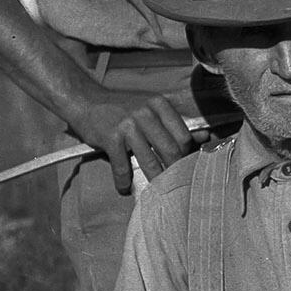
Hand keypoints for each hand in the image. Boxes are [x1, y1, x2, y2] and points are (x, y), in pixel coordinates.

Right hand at [69, 84, 193, 194]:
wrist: (85, 100)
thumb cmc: (122, 107)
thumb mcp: (151, 109)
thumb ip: (175, 123)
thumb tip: (205, 137)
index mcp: (160, 105)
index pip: (183, 135)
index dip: (186, 154)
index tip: (185, 165)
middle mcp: (145, 113)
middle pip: (170, 149)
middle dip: (174, 169)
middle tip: (175, 182)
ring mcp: (127, 125)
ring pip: (149, 160)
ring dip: (154, 178)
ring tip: (156, 190)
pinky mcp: (110, 137)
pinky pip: (122, 166)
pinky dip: (123, 180)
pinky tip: (124, 188)